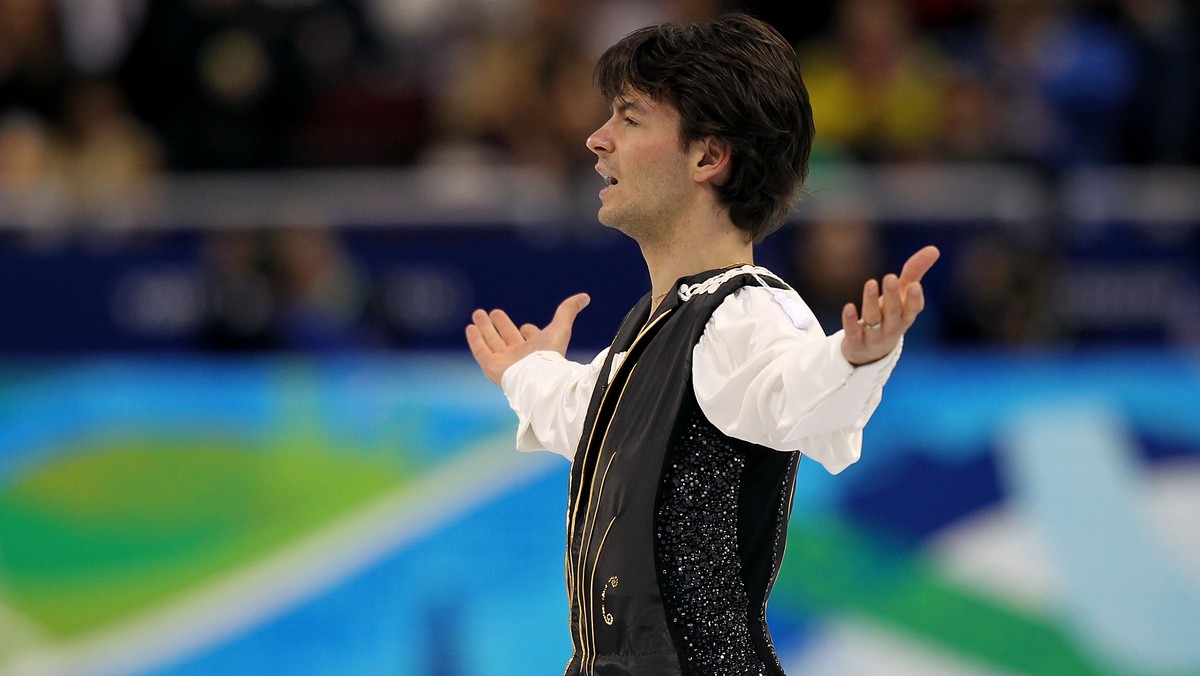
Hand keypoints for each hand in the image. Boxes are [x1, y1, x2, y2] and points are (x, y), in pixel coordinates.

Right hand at [465, 293, 590, 384]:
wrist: (537, 378)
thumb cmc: (550, 354)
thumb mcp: (560, 327)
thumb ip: (568, 310)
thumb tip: (585, 297)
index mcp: (537, 349)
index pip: (531, 338)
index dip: (529, 331)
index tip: (526, 327)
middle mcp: (520, 356)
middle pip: (508, 337)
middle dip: (501, 325)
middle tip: (493, 312)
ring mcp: (505, 361)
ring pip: (492, 341)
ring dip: (485, 328)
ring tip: (477, 313)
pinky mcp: (491, 366)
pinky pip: (481, 351)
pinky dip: (475, 339)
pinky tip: (470, 328)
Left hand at [840, 245, 939, 365]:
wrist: (872, 353)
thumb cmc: (891, 316)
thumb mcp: (903, 296)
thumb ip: (915, 272)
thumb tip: (934, 249)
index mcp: (905, 316)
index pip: (913, 308)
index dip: (914, 298)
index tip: (914, 285)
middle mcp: (892, 326)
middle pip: (893, 311)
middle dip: (892, 296)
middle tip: (890, 277)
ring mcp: (874, 336)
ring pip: (873, 319)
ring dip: (871, 302)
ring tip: (870, 283)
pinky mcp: (856, 342)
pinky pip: (853, 332)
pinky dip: (851, 321)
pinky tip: (848, 307)